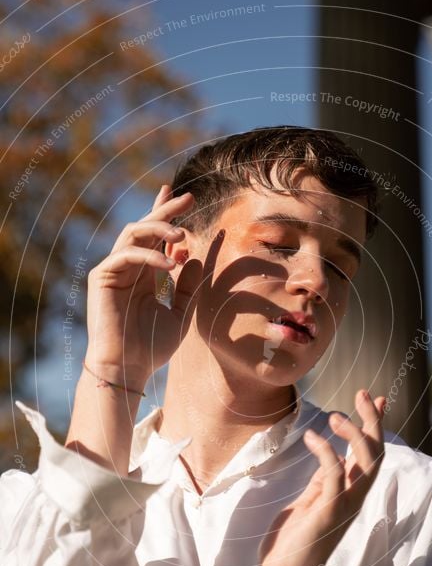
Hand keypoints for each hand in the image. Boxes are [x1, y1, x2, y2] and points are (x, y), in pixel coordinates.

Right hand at [85, 186, 218, 389]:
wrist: (127, 368)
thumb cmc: (152, 348)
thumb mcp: (180, 315)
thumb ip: (188, 288)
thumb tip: (195, 258)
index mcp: (145, 274)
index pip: (156, 237)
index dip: (167, 215)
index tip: (185, 198)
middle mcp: (129, 268)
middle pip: (145, 228)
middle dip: (166, 210)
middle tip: (188, 197)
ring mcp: (113, 270)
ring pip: (133, 234)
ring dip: (158, 229)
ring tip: (182, 234)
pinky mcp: (102, 277)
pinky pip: (126, 255)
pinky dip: (149, 256)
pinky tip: (169, 264)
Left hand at [259, 389, 385, 565]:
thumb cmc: (294, 539)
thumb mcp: (312, 499)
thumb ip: (326, 478)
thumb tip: (335, 454)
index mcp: (350, 493)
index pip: (371, 452)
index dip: (375, 424)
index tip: (375, 397)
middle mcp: (355, 498)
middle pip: (377, 453)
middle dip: (373, 421)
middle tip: (363, 393)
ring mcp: (345, 505)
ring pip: (367, 462)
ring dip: (355, 434)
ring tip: (335, 415)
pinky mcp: (329, 512)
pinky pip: (335, 475)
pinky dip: (327, 451)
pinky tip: (313, 436)